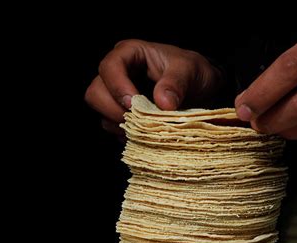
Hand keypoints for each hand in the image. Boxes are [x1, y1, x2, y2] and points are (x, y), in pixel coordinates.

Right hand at [85, 39, 222, 136]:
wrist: (201, 91)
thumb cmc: (194, 73)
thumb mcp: (191, 70)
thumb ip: (177, 83)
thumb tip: (163, 103)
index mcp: (130, 54)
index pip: (110, 67)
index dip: (117, 87)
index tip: (134, 104)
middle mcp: (118, 73)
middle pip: (96, 93)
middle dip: (114, 110)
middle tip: (140, 122)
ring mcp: (117, 96)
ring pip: (101, 113)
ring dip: (122, 125)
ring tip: (147, 128)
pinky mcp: (121, 115)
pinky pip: (113, 128)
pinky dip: (127, 134)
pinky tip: (147, 133)